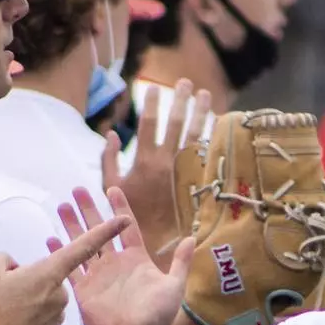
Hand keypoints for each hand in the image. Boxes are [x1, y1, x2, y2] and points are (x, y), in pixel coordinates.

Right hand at [0, 213, 131, 324]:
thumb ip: (5, 260)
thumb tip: (17, 269)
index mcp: (50, 274)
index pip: (82, 248)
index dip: (104, 231)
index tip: (123, 219)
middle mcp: (60, 294)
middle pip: (51, 276)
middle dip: (32, 277)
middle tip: (4, 288)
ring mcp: (57, 316)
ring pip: (46, 296)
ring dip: (30, 297)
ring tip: (3, 307)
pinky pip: (43, 315)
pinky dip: (29, 315)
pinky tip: (9, 322)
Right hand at [50, 187, 194, 324]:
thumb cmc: (158, 317)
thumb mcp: (173, 287)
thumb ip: (180, 262)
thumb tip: (192, 238)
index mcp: (136, 259)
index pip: (125, 227)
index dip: (119, 207)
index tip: (111, 188)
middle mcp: (115, 264)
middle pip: (99, 230)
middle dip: (89, 210)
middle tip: (77, 189)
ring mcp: (98, 276)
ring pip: (81, 244)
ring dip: (71, 226)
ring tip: (61, 206)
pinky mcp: (84, 291)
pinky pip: (70, 269)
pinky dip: (61, 254)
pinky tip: (50, 239)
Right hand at [102, 79, 208, 266]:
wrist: (157, 241)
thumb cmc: (131, 215)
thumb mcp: (111, 188)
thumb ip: (109, 159)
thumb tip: (112, 134)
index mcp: (145, 161)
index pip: (148, 124)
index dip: (151, 104)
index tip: (151, 87)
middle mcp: (167, 162)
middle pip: (176, 124)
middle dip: (180, 101)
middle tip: (185, 83)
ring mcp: (185, 171)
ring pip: (195, 135)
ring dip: (200, 113)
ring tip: (205, 94)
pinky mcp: (197, 180)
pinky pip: (207, 154)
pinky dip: (211, 137)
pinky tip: (215, 123)